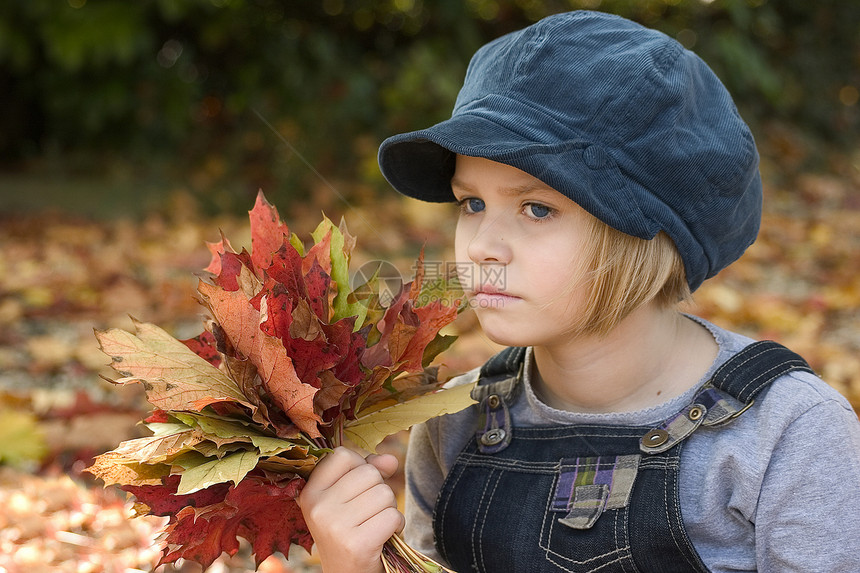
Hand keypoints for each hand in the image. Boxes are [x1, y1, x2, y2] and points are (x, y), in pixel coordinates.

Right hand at [298, 446, 403, 572]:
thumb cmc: (349, 531)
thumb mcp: (348, 498)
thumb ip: (367, 470)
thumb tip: (391, 459)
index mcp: (310, 492)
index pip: (343, 455)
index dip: (360, 467)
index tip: (356, 490)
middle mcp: (318, 508)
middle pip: (369, 473)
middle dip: (378, 490)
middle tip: (367, 514)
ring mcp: (335, 526)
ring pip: (384, 493)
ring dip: (389, 509)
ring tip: (374, 525)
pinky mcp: (356, 544)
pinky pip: (393, 516)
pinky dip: (396, 525)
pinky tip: (382, 537)